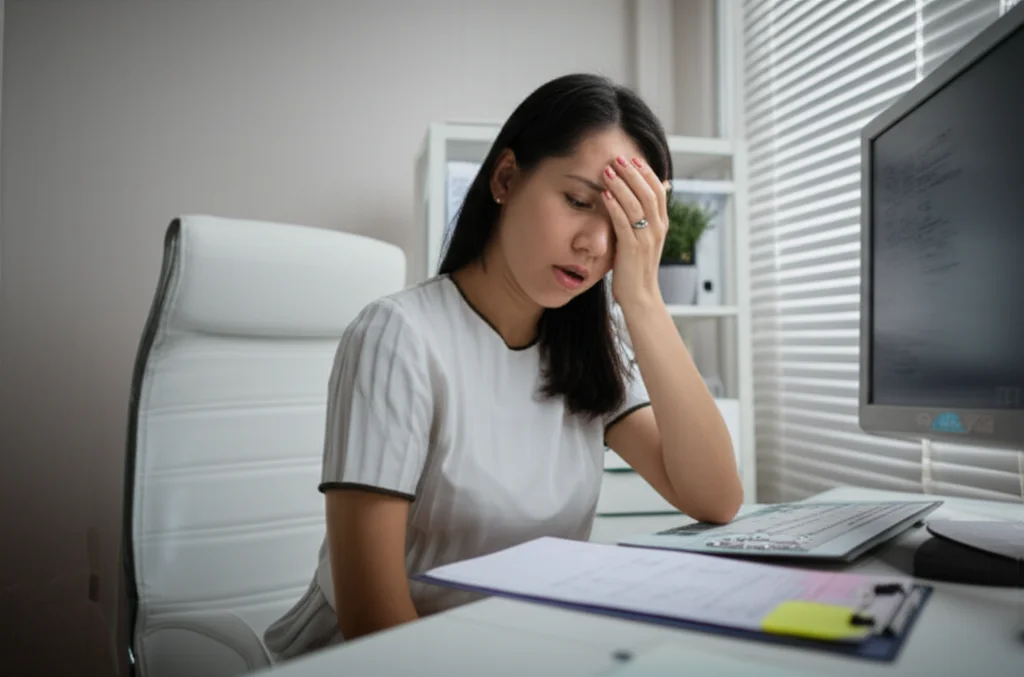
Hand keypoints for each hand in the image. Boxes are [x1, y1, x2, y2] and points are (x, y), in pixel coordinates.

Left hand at [601, 155, 669, 308]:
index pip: (659, 191)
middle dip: (633, 174)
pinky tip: (605, 194)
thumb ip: (644, 218)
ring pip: (636, 205)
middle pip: (648, 193)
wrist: (640, 296)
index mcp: (662, 225)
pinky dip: (615, 206)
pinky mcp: (632, 249)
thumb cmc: (637, 267)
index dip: (646, 173)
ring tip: (607, 170)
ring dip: (621, 185)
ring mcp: (646, 239)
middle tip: (618, 158)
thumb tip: (645, 196)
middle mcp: (657, 229)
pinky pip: (624, 222)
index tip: (633, 159)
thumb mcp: (644, 239)